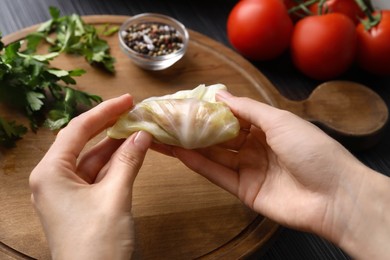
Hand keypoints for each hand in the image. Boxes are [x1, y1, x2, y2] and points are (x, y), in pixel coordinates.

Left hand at [29, 94, 151, 259]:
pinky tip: (132, 153)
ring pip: (92, 159)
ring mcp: (66, 193)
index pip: (77, 131)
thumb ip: (128, 161)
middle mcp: (53, 180)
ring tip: (138, 129)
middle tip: (132, 111)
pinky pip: (98, 176)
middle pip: (83, 143)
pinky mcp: (80, 204)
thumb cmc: (97, 244)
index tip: (126, 100)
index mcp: (50, 173)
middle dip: (108, 127)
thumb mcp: (115, 197)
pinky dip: (115, 164)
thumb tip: (142, 134)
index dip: (103, 112)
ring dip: (115, 146)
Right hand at [155, 91, 389, 258]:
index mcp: (267, 126)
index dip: (209, 108)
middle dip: (194, 127)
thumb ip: (246, 108)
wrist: (334, 196)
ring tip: (163, 134)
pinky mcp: (244, 190)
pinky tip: (178, 153)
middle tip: (167, 118)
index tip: (185, 102)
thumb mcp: (279, 120)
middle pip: (219, 135)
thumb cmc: (312, 149)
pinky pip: (217, 174)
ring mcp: (249, 169)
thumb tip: (219, 94)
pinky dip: (197, 164)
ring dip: (189, 145)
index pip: (231, 114)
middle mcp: (255, 146)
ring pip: (213, 154)